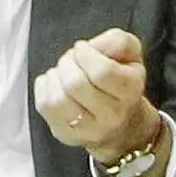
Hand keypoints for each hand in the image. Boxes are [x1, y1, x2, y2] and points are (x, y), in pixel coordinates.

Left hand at [32, 27, 153, 162]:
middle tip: (71, 59)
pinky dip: (44, 86)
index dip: (86, 54)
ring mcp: (87, 129)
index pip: (102, 72)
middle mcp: (111, 115)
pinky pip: (44, 106)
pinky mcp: (66, 134)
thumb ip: (117, 41)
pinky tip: (54, 83)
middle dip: (67, 62)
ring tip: (63, 71)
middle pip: (76, 84)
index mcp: (130, 92)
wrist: (122, 125)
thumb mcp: (131, 56)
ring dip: (55, 76)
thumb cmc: (122, 84)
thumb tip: (90, 46)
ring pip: (57, 99)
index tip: (82, 48)